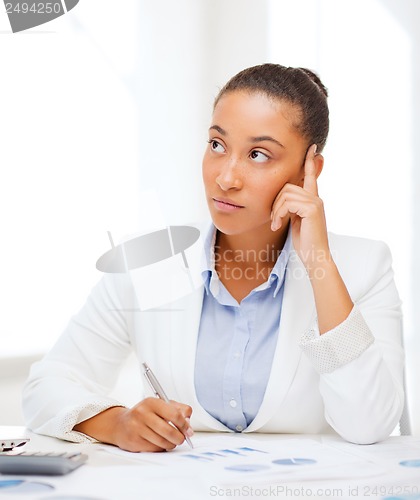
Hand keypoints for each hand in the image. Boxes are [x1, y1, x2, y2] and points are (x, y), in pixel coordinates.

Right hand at [74, 398, 192, 451]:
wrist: (121, 424)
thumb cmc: (144, 414)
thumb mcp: (161, 405)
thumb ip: (178, 409)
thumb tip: (188, 421)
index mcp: (152, 402)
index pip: (174, 414)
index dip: (184, 424)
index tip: (188, 430)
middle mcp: (143, 413)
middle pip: (169, 431)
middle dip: (179, 437)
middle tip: (182, 438)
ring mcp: (137, 428)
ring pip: (163, 442)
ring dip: (171, 444)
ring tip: (171, 441)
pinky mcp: (134, 441)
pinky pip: (155, 449)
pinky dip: (161, 448)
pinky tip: (158, 442)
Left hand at [271, 144, 329, 272]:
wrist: (315, 257)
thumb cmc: (305, 242)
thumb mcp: (296, 221)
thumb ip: (292, 208)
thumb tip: (283, 200)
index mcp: (312, 200)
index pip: (311, 176)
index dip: (310, 162)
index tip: (311, 148)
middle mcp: (316, 198)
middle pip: (287, 187)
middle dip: (275, 203)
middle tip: (273, 220)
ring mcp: (315, 202)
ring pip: (285, 195)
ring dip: (275, 211)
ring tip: (275, 224)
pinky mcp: (312, 208)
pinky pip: (287, 203)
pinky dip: (278, 214)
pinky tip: (278, 225)